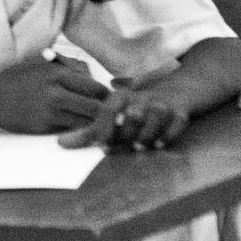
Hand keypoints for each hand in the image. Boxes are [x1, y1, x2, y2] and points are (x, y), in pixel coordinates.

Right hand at [0, 55, 110, 134]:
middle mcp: (56, 92)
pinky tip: (75, 127)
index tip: (107, 99)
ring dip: (92, 124)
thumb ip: (69, 67)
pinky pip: (69, 130)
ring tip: (95, 123)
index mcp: (58, 74)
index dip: (105, 95)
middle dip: (104, 113)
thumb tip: (93, 76)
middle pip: (95, 108)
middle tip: (108, 115)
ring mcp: (49, 111)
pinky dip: (76, 130)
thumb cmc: (18, 78)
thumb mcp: (43, 64)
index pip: (96, 87)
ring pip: (85, 122)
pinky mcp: (43, 127)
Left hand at [62, 78, 191, 150]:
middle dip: (126, 138)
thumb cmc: (136, 109)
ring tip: (139, 147)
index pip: (108, 111)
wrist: (176, 92)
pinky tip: (159, 144)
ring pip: (153, 122)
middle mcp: (141, 98)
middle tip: (122, 148)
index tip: (101, 146)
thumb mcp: (113, 115)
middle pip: (131, 121)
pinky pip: (175, 126)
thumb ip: (88, 131)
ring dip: (146, 138)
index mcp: (121, 96)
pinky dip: (167, 136)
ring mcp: (162, 105)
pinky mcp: (180, 112)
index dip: (104, 129)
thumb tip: (60, 144)